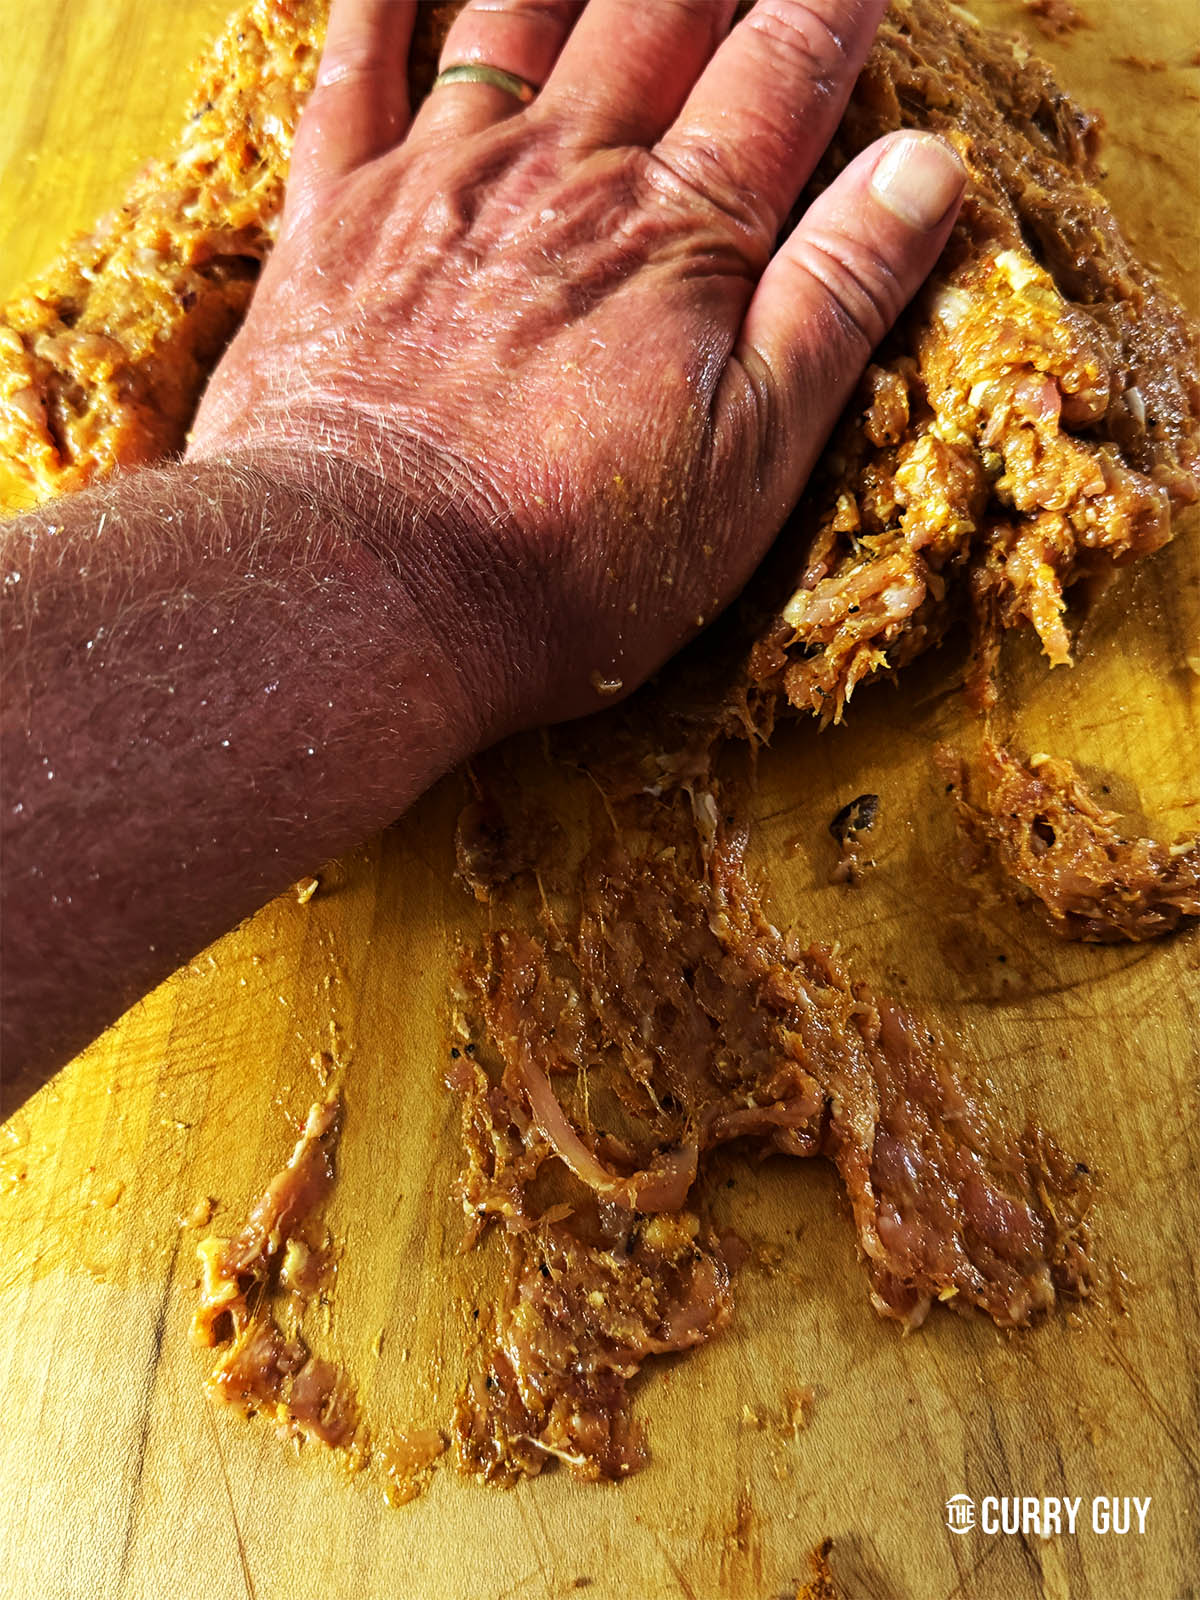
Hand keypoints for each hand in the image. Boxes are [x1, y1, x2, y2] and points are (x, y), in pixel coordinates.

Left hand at [191, 0, 964, 737]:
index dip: (832, 6)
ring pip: (517, 10)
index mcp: (680, 234)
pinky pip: (357, 65)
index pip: (782, 73)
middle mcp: (564, 171)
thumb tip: (925, 168)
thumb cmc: (572, 553)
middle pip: (656, 10)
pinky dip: (381, 1)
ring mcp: (442, 182)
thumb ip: (835, 305)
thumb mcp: (750, 459)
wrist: (368, 588)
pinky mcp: (337, 219)